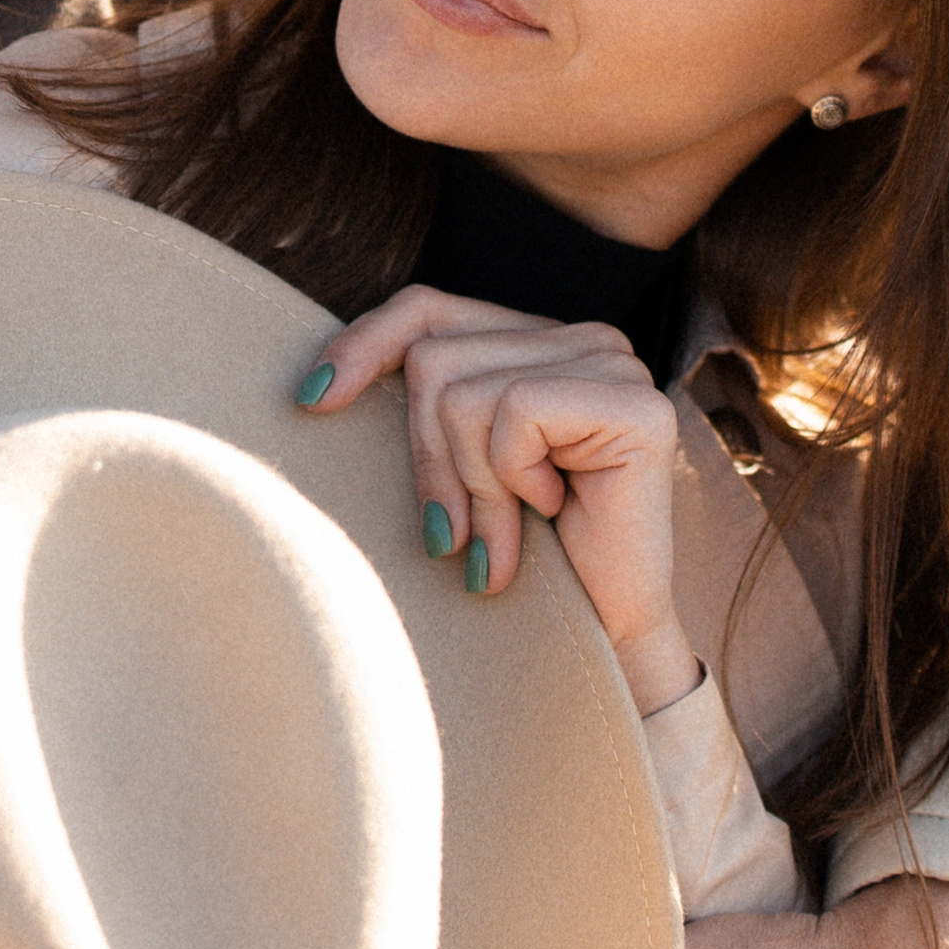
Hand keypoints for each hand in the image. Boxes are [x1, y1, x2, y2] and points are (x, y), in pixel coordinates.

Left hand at [303, 285, 699, 714]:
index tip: (312, 401)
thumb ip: (426, 409)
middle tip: (450, 536)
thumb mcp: (458, 470)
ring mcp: (616, 363)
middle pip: (435, 357)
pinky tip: (549, 511)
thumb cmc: (530, 562)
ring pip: (465, 393)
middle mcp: (584, 337)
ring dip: (471, 486)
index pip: (429, 308)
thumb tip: (322, 385)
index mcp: (541, 341)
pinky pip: (516, 413)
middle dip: (428, 458)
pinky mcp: (635, 404)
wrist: (605, 639)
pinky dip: (513, 479)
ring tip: (498, 540)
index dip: (364, 344)